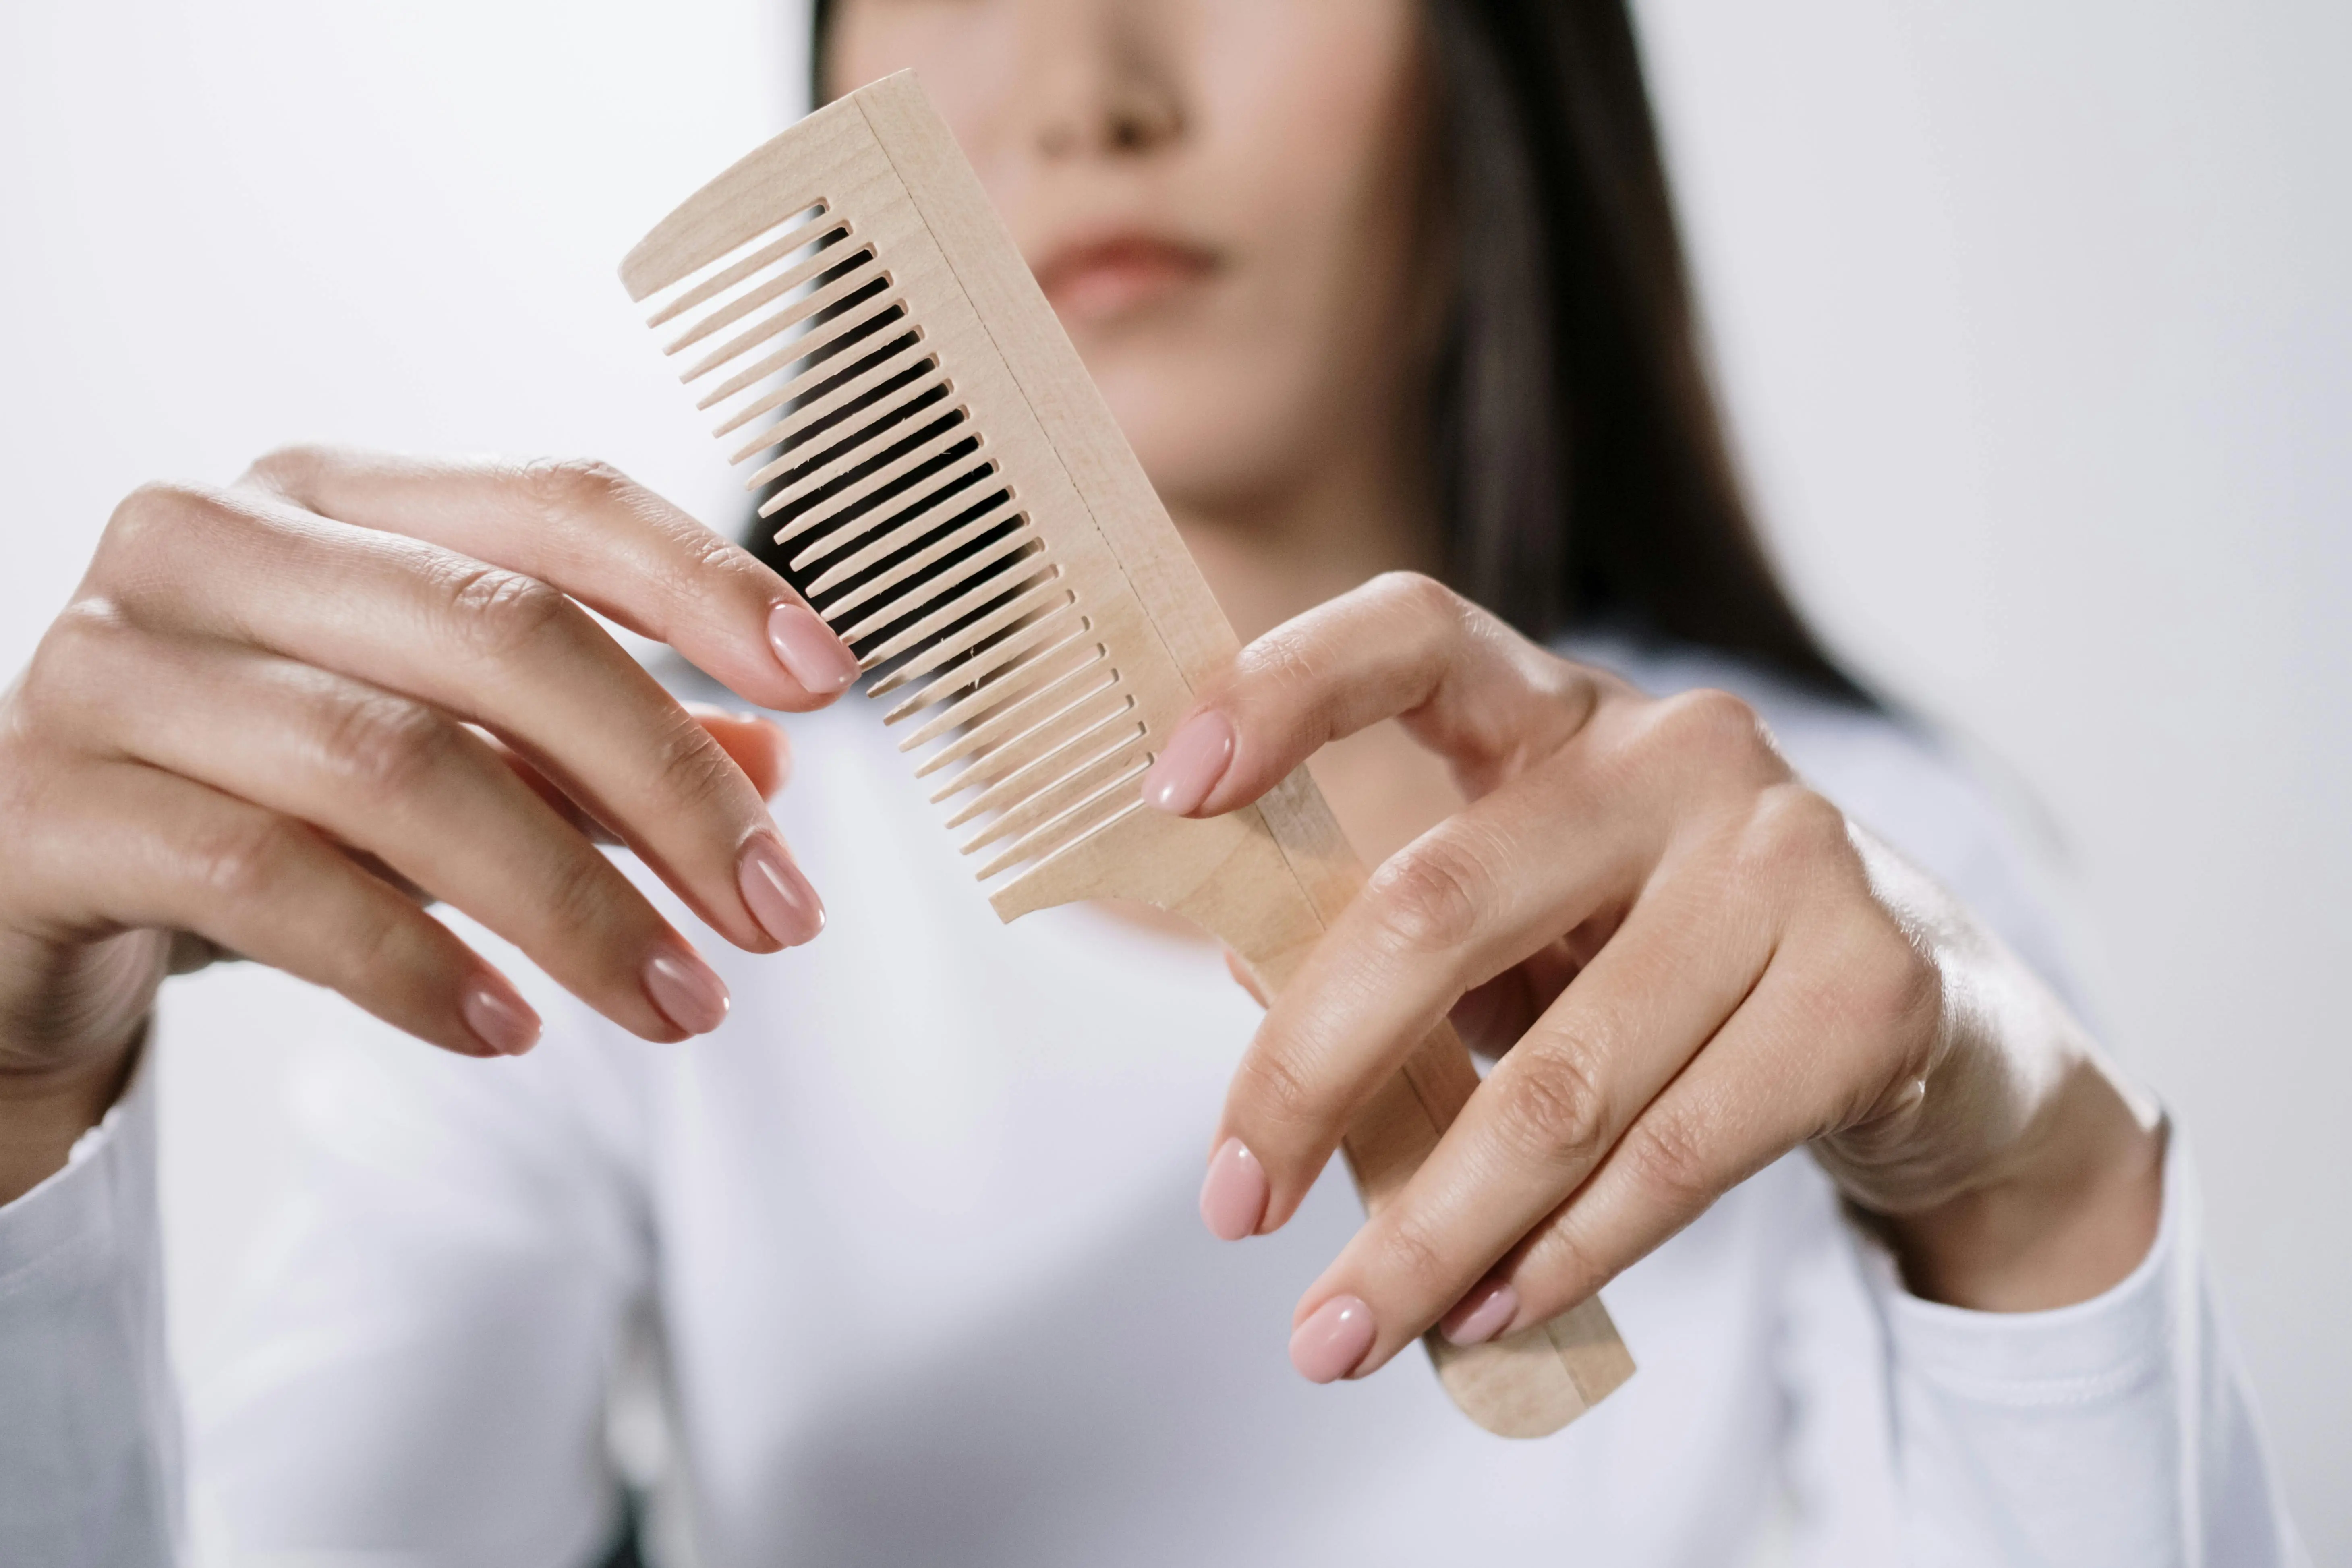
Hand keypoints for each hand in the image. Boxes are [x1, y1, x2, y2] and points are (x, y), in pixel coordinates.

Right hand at [0, 448, 858, 1201]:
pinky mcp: (44, 805)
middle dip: (668, 784)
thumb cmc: (258, 799)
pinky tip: (510, 1029)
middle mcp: (212, 542)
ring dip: (571, 902)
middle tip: (776, 914)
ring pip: (395, 764)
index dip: (709, 584)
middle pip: (499, 634)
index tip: (833, 682)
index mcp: (329, 496)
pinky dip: (414, 963)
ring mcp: (109, 666)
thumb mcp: (447, 759)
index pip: (559, 502)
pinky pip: (265, 880)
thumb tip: (771, 763)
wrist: (25, 893)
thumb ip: (591, 751)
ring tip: (680, 1002)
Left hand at [1143, 573, 2163, 1384]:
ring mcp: (1789, 857)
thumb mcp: (1529, 921)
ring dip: (1427, 1231)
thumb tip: (1247, 1004)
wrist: (1931, 1020)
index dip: (1283, 690)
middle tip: (1226, 1209)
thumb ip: (1401, 944)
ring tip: (1340, 1332)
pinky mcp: (1871, 987)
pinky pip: (1672, 1156)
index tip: (1169, 787)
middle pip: (1441, 907)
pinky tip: (1485, 1310)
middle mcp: (1678, 751)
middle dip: (1308, 1077)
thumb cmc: (1663, 959)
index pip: (1412, 637)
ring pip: (1556, 1083)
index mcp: (1561, 709)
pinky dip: (1560, 1255)